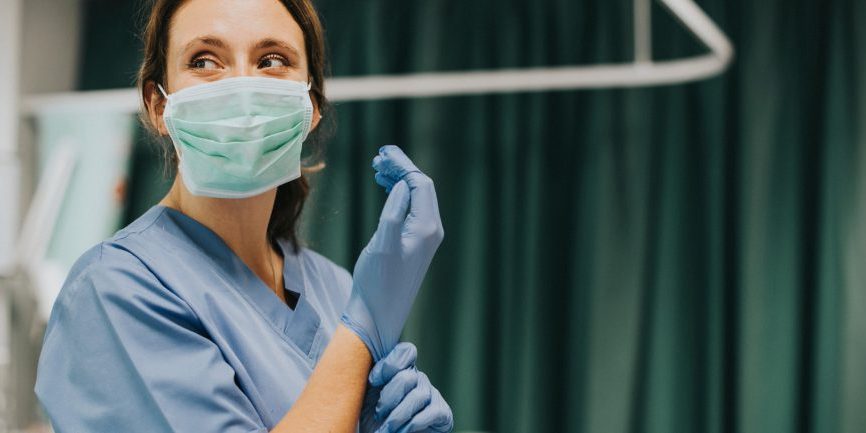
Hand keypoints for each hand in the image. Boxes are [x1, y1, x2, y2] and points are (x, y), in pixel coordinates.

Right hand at [341, 146, 443, 360]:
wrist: (377, 315)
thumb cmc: (377, 283)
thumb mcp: (382, 245)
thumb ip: (393, 212)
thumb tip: (402, 186)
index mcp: (426, 228)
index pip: (420, 184)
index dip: (403, 165)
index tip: (382, 153)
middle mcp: (431, 231)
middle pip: (421, 187)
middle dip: (401, 169)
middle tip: (377, 158)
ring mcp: (424, 238)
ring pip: (416, 197)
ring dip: (399, 180)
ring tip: (377, 169)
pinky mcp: (414, 244)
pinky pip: (411, 210)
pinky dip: (398, 195)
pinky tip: (384, 189)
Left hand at [361, 343, 453, 432]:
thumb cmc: (371, 421)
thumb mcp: (364, 395)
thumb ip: (365, 374)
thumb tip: (359, 354)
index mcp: (400, 371)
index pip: (405, 352)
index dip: (389, 364)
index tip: (373, 381)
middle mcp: (418, 379)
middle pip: (408, 376)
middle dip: (390, 397)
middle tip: (378, 414)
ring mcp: (432, 395)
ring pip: (419, 395)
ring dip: (398, 415)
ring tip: (386, 429)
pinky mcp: (442, 413)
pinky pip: (432, 412)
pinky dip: (413, 424)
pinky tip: (402, 431)